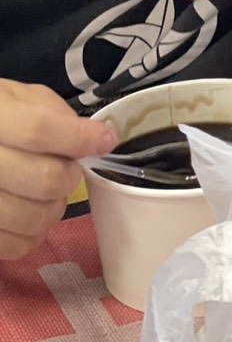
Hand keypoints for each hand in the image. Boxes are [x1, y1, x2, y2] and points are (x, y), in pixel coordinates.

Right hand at [0, 80, 115, 259]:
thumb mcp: (16, 96)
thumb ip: (52, 112)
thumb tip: (92, 137)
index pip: (39, 131)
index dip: (79, 138)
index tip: (105, 140)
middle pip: (45, 180)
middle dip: (69, 175)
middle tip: (67, 168)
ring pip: (34, 218)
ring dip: (54, 207)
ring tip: (47, 192)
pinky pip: (15, 245)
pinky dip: (34, 233)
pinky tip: (29, 212)